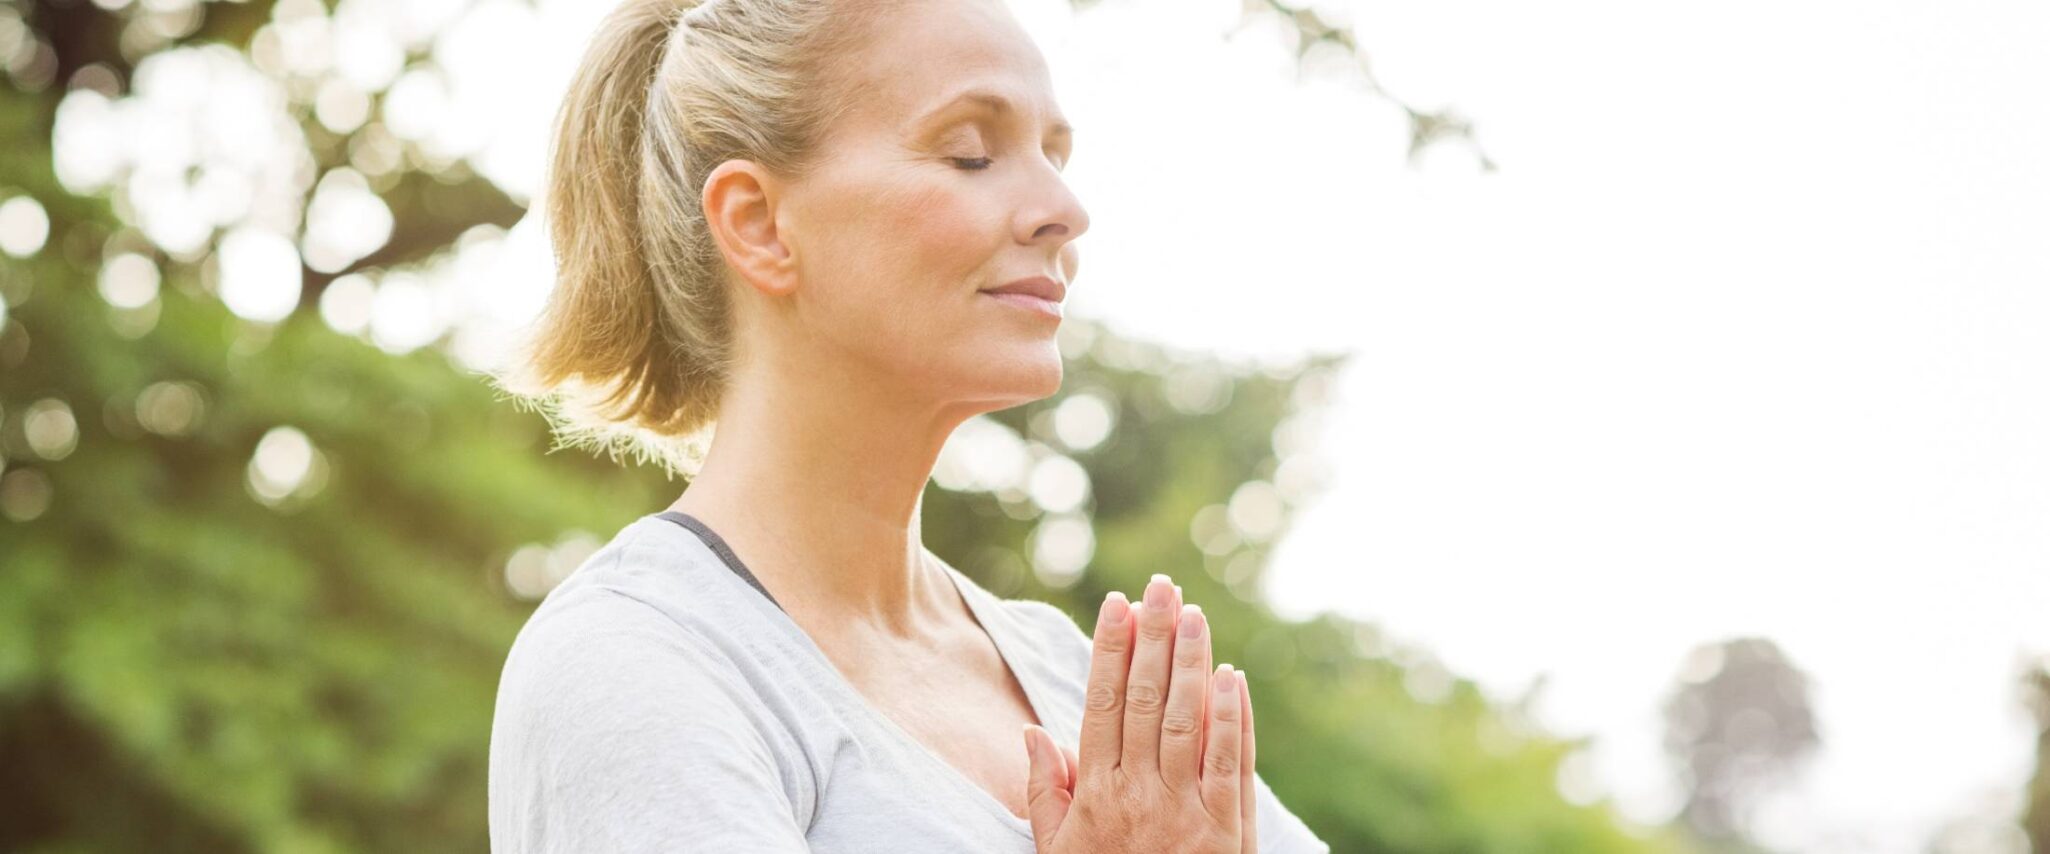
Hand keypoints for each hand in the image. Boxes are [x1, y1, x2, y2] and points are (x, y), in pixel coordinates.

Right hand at [1022, 574, 1259, 853]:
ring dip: (1192, 663)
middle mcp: (1141, 796)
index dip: (1112, 651)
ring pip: (1189, 722)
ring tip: (1194, 614)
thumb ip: (1046, 793)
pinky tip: (1231, 677)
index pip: (1104, 706)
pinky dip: (1233, 717)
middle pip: (1148, 702)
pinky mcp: (1227, 831)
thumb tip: (1032, 733)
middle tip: (1160, 586)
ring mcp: (1187, 811)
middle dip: (1154, 638)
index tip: (1118, 604)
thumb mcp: (1058, 853)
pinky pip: (1231, 763)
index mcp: (1097, 796)